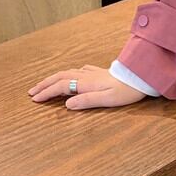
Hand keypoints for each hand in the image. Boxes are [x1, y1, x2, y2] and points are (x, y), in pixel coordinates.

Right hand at [27, 65, 148, 109]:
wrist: (143, 77)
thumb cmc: (128, 91)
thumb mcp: (108, 99)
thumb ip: (87, 101)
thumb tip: (67, 104)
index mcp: (87, 84)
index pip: (61, 87)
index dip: (47, 93)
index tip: (35, 99)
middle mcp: (88, 76)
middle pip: (61, 77)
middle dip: (45, 84)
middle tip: (32, 92)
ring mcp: (95, 73)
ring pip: (69, 73)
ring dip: (55, 78)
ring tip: (46, 84)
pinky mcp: (102, 72)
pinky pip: (80, 70)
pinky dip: (71, 73)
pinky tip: (74, 74)